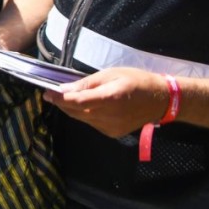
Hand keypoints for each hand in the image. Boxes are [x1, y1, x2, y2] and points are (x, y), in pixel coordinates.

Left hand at [44, 67, 171, 137]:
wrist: (161, 100)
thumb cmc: (136, 80)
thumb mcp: (111, 74)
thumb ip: (87, 84)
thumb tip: (65, 89)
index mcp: (110, 99)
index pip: (77, 101)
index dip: (59, 98)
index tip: (47, 92)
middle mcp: (110, 117)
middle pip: (76, 112)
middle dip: (62, 103)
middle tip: (51, 94)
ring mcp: (112, 128)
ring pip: (82, 119)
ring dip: (71, 109)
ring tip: (65, 98)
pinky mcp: (113, 133)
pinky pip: (92, 124)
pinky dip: (84, 115)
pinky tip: (85, 106)